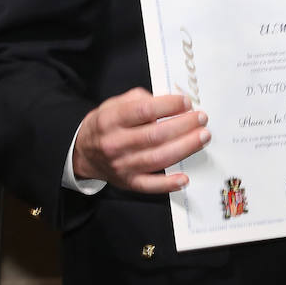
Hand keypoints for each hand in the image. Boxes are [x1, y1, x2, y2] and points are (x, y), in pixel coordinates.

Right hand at [71, 87, 210, 192]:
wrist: (83, 153)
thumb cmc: (105, 126)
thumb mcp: (114, 104)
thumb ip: (140, 99)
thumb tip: (169, 100)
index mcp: (111, 120)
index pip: (143, 111)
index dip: (168, 106)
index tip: (186, 102)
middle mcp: (115, 143)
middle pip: (155, 135)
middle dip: (183, 126)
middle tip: (201, 118)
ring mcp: (122, 165)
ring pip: (157, 158)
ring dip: (184, 148)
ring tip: (202, 137)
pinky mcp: (129, 182)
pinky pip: (150, 185)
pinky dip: (168, 184)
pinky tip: (184, 177)